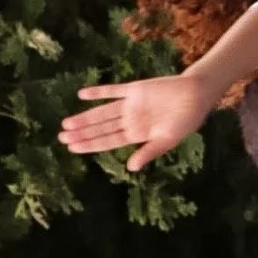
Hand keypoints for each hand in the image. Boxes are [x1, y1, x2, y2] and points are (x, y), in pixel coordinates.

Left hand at [58, 74, 214, 170]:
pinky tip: (82, 95)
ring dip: (85, 117)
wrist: (197, 94)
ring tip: (66, 123)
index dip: (90, 144)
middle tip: (61, 137)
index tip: (72, 148)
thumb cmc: (186, 120)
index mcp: (138, 134)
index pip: (108, 141)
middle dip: (82, 133)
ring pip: (102, 112)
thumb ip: (149, 152)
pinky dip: (99, 92)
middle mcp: (130, 120)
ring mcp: (131, 104)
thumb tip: (131, 168)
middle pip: (101, 128)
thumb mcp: (168, 140)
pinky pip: (113, 90)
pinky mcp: (134, 89)